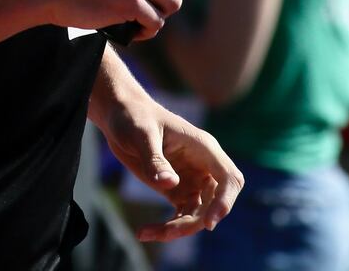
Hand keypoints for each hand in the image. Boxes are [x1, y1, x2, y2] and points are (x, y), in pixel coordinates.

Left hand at [98, 97, 241, 241]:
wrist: (119, 115)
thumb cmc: (134, 116)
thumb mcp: (142, 134)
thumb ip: (155, 160)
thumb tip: (171, 184)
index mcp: (204, 148)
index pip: (229, 179)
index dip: (225, 202)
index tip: (209, 222)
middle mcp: (203, 166)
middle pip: (214, 203)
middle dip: (194, 221)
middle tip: (167, 232)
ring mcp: (191, 180)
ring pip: (196, 214)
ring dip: (176, 229)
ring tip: (145, 233)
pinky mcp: (176, 190)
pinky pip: (180, 215)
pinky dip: (166, 227)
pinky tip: (145, 232)